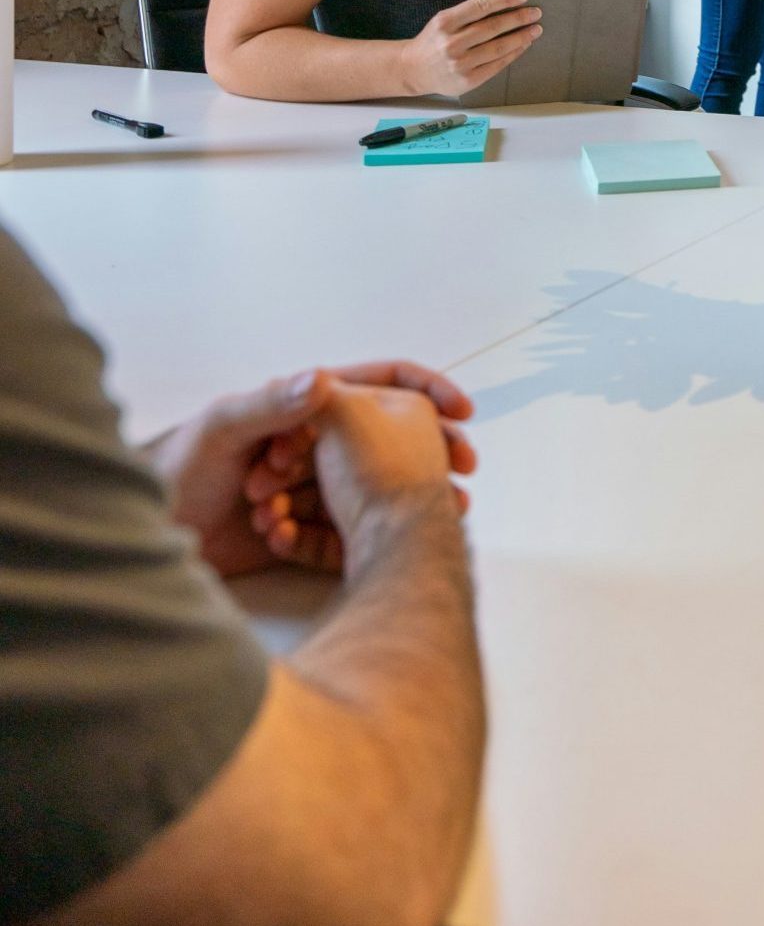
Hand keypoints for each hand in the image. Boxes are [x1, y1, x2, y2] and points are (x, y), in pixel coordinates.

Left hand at [150, 363, 474, 578]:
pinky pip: (337, 534)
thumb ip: (269, 404)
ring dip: (380, 505)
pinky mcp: (298, 530)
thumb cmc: (170, 470)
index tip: (463, 410)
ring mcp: (309, 487)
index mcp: (304, 406)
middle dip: (428, 456)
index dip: (428, 390)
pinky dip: (332, 540)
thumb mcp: (219, 429)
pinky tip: (306, 544)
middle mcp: (314, 443)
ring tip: (406, 521)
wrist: (138, 537)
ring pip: (367, 491)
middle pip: (389, 440)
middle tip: (460, 474)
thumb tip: (322, 380)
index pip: (381, 383)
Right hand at [399, 0, 541, 95]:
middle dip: (519, 18)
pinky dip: (513, 54)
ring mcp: (460, 64)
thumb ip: (467, 14)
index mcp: (445, 22)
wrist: (413, 69)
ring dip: (521, 37)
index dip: (505, 0)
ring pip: (499, 47)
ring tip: (535, 29)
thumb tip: (504, 5)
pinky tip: (523, 45)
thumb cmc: (433, 41)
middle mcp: (451, 43)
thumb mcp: (443, 21)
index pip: (481, 7)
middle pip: (493, 27)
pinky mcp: (468, 80)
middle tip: (536, 13)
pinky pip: (497, 64)